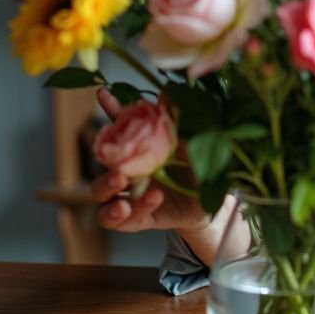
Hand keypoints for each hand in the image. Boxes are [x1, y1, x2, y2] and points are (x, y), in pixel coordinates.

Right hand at [90, 88, 207, 233]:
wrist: (213, 207)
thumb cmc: (201, 173)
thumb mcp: (195, 148)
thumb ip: (179, 126)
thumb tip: (169, 92)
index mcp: (140, 152)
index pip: (120, 129)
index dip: (111, 110)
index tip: (104, 92)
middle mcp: (129, 173)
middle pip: (102, 165)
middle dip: (105, 160)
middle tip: (119, 166)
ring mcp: (130, 197)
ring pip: (101, 196)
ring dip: (107, 189)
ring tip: (122, 187)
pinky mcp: (138, 219)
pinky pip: (122, 221)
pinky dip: (130, 214)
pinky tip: (151, 201)